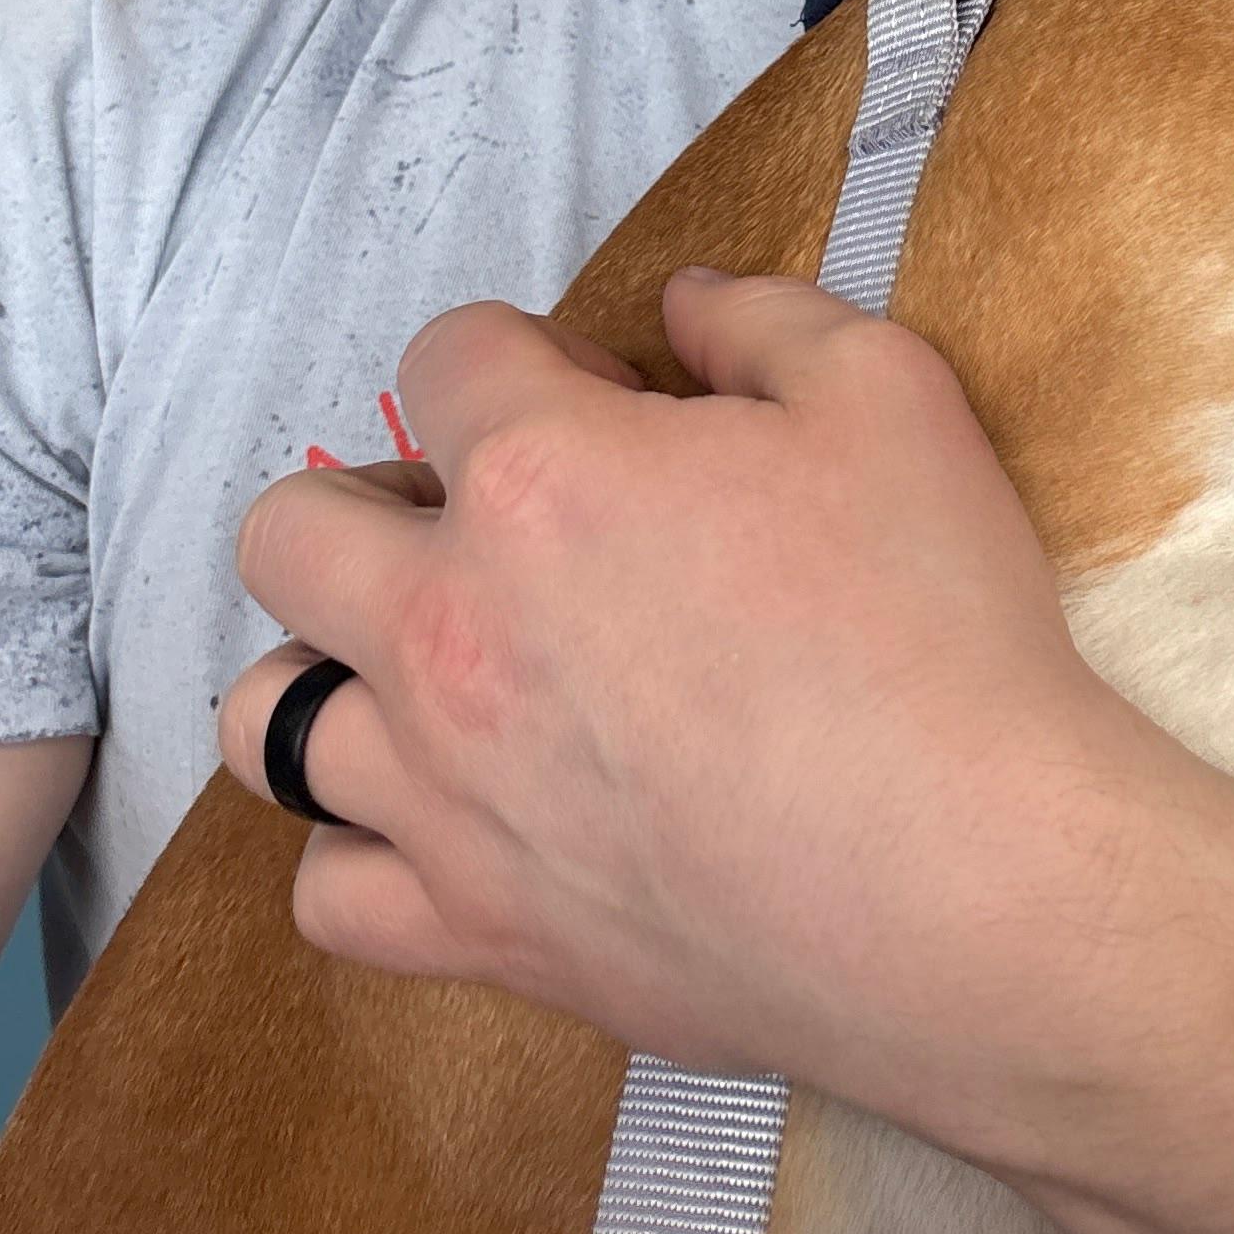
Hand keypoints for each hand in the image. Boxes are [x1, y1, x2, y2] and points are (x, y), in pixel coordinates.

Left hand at [218, 273, 1153, 1119]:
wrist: (968, 880)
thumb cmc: (934, 627)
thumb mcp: (890, 395)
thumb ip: (764, 320)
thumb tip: (683, 305)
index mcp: (538, 475)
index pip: (446, 355)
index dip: (530, 360)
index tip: (615, 412)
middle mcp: (445, 626)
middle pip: (289, 532)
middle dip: (381, 504)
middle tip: (506, 539)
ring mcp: (440, 791)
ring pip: (265, 716)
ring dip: (337, 673)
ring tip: (445, 679)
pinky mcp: (476, 928)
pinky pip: (328, 892)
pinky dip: (370, 850)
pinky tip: (461, 823)